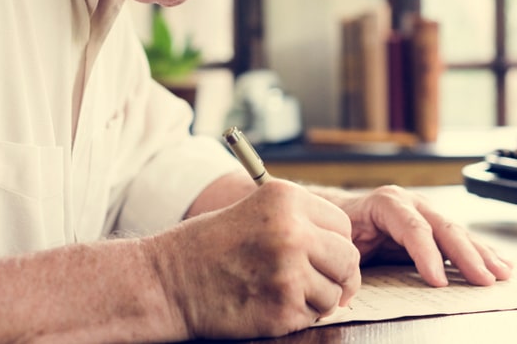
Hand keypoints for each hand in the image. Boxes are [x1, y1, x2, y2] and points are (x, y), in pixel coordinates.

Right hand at [150, 179, 361, 339]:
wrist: (169, 281)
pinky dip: (298, 316)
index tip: (324, 257)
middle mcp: (293, 231)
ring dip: (317, 298)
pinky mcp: (283, 309)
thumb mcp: (256, 210)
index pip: (342, 226)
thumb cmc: (209, 246)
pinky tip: (270, 304)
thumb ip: (299, 221)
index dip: (335, 244)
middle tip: (320, 282)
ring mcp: (290, 272)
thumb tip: (343, 247)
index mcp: (286, 199)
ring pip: (335, 293)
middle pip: (348, 259)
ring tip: (282, 291)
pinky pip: (314, 316)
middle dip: (338, 275)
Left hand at [334, 185, 512, 286]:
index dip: (427, 255)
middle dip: (466, 255)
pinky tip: (501, 262)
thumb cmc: (341, 228)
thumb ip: (350, 259)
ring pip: (458, 232)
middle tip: (484, 279)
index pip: (412, 228)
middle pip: (443, 227)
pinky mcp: (435, 224)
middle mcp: (411, 202)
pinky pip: (461, 238)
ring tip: (502, 272)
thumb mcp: (340, 240)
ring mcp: (426, 211)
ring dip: (482, 254)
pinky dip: (481, 252)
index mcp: (386, 203)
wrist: (342, 213)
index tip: (439, 282)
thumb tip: (351, 289)